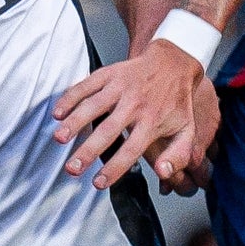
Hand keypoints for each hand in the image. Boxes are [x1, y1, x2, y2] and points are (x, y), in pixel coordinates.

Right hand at [53, 37, 211, 188]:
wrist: (173, 62)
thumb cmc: (176, 102)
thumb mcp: (187, 130)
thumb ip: (178, 156)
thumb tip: (164, 173)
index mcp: (152, 122)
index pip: (131, 149)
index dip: (114, 168)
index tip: (98, 183)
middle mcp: (135, 104)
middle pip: (108, 130)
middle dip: (88, 151)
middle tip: (72, 168)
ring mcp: (120, 87)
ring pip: (94, 106)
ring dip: (75, 122)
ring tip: (59, 138)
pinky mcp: (110, 73)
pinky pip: (86, 84)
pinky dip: (70, 97)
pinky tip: (57, 112)